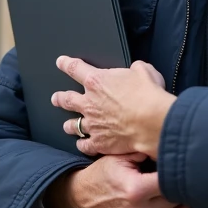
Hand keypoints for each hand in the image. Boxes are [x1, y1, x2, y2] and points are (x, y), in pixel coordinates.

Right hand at [46, 154, 191, 207]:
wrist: (83, 201)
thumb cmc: (103, 176)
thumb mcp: (118, 157)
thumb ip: (143, 150)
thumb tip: (167, 144)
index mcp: (135, 190)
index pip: (172, 180)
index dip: (176, 170)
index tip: (174, 165)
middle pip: (181, 198)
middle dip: (178, 187)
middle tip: (171, 180)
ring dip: (180, 206)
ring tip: (169, 196)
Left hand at [52, 57, 175, 157]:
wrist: (152, 121)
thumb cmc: (148, 94)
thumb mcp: (143, 71)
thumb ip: (135, 69)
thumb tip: (135, 70)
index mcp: (97, 81)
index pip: (75, 69)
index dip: (65, 64)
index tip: (60, 62)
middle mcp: (90, 102)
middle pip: (67, 99)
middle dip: (60, 98)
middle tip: (56, 98)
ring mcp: (92, 124)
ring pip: (73, 124)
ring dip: (69, 124)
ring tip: (67, 125)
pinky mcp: (99, 142)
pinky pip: (84, 145)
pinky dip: (83, 144)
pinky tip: (82, 144)